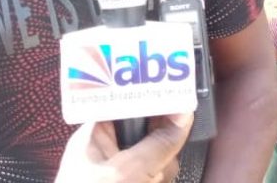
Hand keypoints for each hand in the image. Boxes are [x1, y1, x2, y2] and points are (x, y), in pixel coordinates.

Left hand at [55, 113, 192, 182]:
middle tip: (156, 162)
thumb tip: (183, 116)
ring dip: (161, 175)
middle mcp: (107, 155)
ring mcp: (122, 177)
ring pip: (158, 164)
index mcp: (93, 137)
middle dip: (161, 149)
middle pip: (150, 135)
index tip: (177, 102)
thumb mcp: (125, 173)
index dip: (152, 101)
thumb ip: (156, 144)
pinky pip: (157, 180)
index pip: (127, 104)